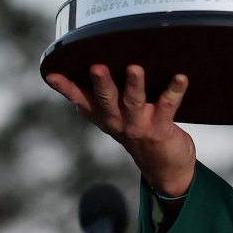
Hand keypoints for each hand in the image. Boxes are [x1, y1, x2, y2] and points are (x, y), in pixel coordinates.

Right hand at [46, 65, 196, 196]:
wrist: (165, 169)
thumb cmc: (140, 133)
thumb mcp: (116, 118)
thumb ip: (104, 98)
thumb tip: (94, 64)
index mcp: (105, 116)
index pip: (81, 100)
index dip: (66, 88)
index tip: (52, 74)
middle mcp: (118, 121)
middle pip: (106, 99)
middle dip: (100, 83)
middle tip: (96, 67)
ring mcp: (139, 125)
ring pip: (134, 102)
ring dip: (134, 85)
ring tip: (135, 68)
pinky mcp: (160, 128)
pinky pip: (168, 105)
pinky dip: (174, 90)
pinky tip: (181, 78)